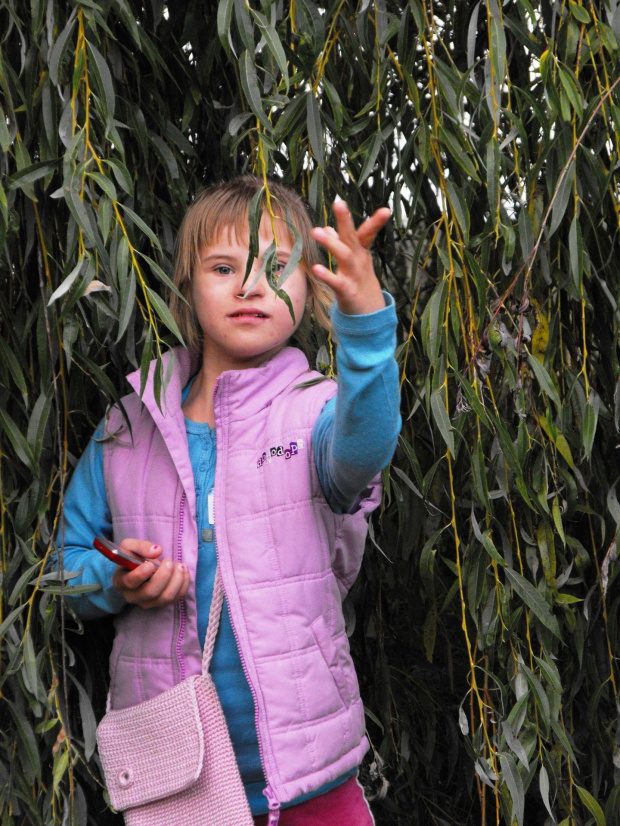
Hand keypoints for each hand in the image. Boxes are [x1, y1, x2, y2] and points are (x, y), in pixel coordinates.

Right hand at [112, 539, 189, 609]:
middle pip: (151, 592)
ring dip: (177, 580)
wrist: (138, 568)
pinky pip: (176, 597)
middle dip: (164, 575)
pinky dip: (183, 583)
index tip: (150, 564)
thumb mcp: (129, 546)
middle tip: (169, 561)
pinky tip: (183, 571)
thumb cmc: (131, 557)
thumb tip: (157, 551)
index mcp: (121, 581)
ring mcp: (148, 602)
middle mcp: (133, 596)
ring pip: (165, 597)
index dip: (141, 574)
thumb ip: (141, 546)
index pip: (130, 582)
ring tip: (179, 565)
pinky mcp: (161, 603)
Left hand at [311, 198, 390, 314]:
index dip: (376, 221)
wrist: (368, 315)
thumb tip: (327, 228)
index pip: (367, 233)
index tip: (387, 209)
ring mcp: (354, 276)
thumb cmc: (358, 284)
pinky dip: (326, 275)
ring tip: (316, 231)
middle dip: (346, 220)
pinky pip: (336, 283)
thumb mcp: (353, 263)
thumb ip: (341, 244)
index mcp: (361, 253)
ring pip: (344, 256)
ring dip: (331, 243)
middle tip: (339, 203)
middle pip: (353, 238)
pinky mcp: (347, 292)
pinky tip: (315, 268)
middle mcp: (359, 261)